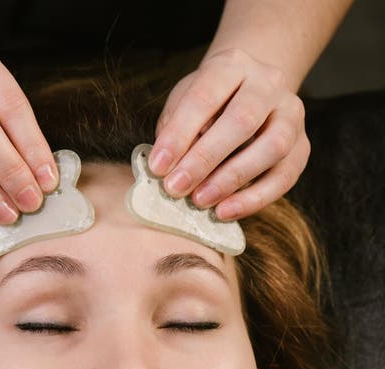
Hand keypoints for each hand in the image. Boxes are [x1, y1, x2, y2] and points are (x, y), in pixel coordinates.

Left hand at [148, 48, 309, 219]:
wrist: (252, 93)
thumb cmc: (209, 103)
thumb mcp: (185, 102)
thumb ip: (175, 128)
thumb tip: (166, 166)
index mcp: (233, 65)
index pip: (205, 96)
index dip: (179, 134)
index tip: (157, 167)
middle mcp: (268, 83)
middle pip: (242, 120)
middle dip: (205, 159)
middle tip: (176, 188)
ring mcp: (291, 114)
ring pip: (272, 147)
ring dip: (232, 179)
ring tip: (200, 201)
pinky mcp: (302, 147)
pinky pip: (284, 177)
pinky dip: (253, 199)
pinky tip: (225, 212)